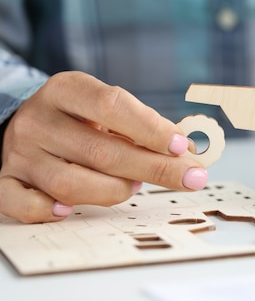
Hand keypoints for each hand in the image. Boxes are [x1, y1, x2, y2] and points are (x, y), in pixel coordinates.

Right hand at [0, 71, 207, 222]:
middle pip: (101, 151)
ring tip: (132, 186)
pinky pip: (24, 204)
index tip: (183, 147)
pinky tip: (68, 210)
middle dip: (154, 168)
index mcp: (66, 90)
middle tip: (190, 178)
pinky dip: (47, 211)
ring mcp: (19, 153)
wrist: (24, 125)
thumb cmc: (80, 120)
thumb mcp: (106, 109)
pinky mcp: (5, 182)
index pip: (111, 105)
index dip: (151, 128)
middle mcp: (38, 120)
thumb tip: (187, 151)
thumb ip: (143, 125)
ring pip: (70, 183)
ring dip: (113, 190)